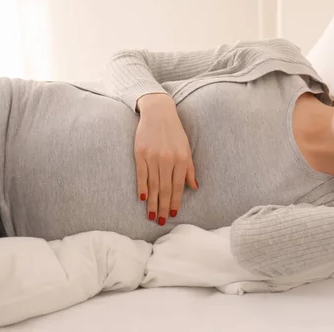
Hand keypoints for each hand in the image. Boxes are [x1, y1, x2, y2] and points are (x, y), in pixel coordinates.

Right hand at [135, 93, 197, 224]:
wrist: (158, 113)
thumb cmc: (175, 132)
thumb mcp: (186, 149)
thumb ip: (190, 169)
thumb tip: (194, 187)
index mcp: (181, 159)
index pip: (178, 186)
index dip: (175, 202)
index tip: (172, 215)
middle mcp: (168, 160)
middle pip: (164, 189)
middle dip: (162, 207)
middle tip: (160, 221)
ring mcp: (153, 157)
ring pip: (152, 185)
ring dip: (152, 202)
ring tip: (151, 215)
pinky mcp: (140, 153)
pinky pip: (141, 174)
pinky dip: (142, 187)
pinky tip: (142, 198)